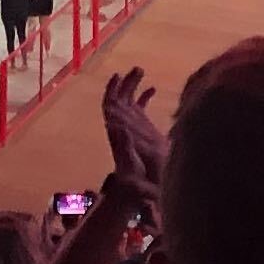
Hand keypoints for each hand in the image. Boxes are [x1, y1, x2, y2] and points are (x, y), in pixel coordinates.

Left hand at [99, 64, 167, 204]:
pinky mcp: (140, 132)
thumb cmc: (133, 184)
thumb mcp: (128, 165)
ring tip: (141, 70)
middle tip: (137, 69)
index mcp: (117, 133)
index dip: (112, 90)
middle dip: (125, 83)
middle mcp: (121, 128)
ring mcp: (130, 128)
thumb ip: (124, 147)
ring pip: (128, 102)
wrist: (134, 194)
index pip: (110, 107)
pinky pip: (139, 109)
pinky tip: (153, 88)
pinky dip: (144, 97)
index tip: (117, 76)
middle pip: (118, 100)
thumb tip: (117, 125)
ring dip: (132, 86)